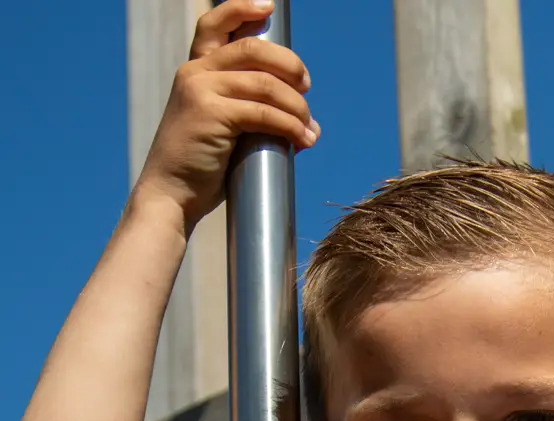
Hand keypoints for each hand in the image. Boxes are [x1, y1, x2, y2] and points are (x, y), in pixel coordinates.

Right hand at [133, 0, 317, 233]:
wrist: (171, 196)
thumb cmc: (201, 170)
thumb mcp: (224, 130)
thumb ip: (251, 113)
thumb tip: (306, 122)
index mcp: (195, 71)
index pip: (215, 23)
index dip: (242, 8)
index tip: (268, 5)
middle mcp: (195, 72)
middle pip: (254, 49)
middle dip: (290, 65)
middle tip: (307, 88)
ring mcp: (201, 90)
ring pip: (266, 83)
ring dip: (297, 105)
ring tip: (309, 128)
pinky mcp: (211, 114)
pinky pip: (264, 112)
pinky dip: (290, 126)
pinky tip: (304, 140)